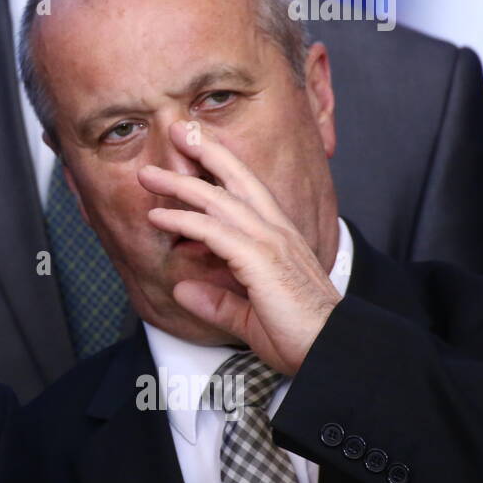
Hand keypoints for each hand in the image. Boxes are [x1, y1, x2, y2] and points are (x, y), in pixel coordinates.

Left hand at [139, 121, 340, 373]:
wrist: (333, 352)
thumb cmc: (302, 336)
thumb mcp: (249, 316)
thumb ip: (218, 301)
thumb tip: (184, 289)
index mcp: (279, 239)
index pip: (248, 191)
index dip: (222, 166)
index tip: (197, 147)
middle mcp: (277, 233)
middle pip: (235, 180)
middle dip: (204, 152)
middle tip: (175, 130)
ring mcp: (270, 243)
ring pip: (219, 200)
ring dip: (180, 184)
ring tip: (149, 174)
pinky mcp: (261, 261)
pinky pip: (214, 233)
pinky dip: (184, 222)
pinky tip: (159, 217)